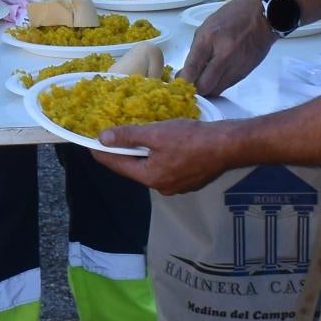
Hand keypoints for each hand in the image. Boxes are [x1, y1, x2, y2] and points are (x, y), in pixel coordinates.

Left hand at [95, 118, 229, 193]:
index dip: (104, 154)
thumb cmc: (192, 139)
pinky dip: (161, 157)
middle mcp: (162, 187)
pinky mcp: (190, 180)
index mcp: (151, 177)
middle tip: (114, 138)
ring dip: (144, 155)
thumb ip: (128, 137)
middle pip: (135, 168)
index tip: (91, 145)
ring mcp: (178, 186)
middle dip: (125, 154)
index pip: (119, 166)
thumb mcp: (156, 134)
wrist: (229, 145)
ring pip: (152, 168)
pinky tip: (164, 144)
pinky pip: (168, 168)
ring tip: (139, 139)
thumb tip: (103, 139)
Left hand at [181, 0, 273, 96]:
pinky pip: (228, 85)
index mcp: (210, 39)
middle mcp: (224, 55)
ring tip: (203, 80)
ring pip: (217, 90)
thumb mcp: (207, 26)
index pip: (192, 68)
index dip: (183, 79)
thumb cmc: (232, 16)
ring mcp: (237, 65)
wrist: (264, 15)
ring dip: (207, 88)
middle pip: (204, 86)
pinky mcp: (246, 72)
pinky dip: (219, 84)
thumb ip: (196, 49)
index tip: (179, 82)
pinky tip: (216, 77)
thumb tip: (187, 71)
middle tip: (190, 84)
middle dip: (194, 89)